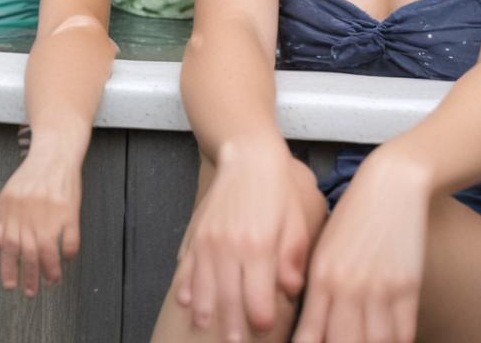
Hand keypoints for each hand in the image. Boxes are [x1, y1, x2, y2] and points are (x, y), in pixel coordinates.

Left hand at [0, 142, 81, 295]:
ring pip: (48, 251)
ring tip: (51, 280)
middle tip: (31, 291)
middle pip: (27, 252)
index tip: (11, 285)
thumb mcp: (11, 193)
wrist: (55, 152)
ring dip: (50, 270)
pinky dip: (69, 254)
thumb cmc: (34, 174)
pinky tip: (67, 258)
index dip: (8, 268)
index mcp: (11, 207)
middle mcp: (29, 210)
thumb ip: (5, 218)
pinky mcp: (70, 210)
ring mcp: (51, 211)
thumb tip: (0, 243)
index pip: (8, 244)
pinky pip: (71, 241)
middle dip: (29, 276)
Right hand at [174, 146, 311, 339]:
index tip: (265, 329)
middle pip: (228, 298)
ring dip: (204, 311)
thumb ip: (292, 259)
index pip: (258, 297)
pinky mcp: (197, 231)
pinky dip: (184, 284)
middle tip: (235, 342)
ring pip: (202, 285)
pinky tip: (185, 300)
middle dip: (232, 325)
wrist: (248, 156)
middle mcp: (231, 245)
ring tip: (205, 328)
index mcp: (259, 247)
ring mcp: (209, 239)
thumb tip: (291, 290)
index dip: (262, 319)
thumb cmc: (277, 192)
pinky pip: (186, 264)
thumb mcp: (295, 223)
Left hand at [293, 151, 429, 342]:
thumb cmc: (352, 217)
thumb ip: (317, 285)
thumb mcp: (326, 247)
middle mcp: (347, 286)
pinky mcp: (408, 288)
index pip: (310, 333)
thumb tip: (310, 326)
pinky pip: (403, 334)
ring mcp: (380, 289)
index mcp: (321, 275)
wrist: (389, 186)